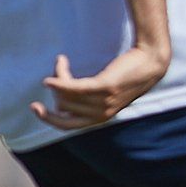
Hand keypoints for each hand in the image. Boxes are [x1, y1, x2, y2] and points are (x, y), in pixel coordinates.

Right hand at [33, 45, 168, 129]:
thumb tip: (61, 101)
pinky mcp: (104, 88)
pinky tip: (57, 66)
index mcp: (100, 118)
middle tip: (60, 67)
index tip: (35, 107)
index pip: (67, 125)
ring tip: (62, 61)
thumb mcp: (106, 93)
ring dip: (60, 73)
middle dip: (56, 86)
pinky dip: (61, 78)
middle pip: (62, 104)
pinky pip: (74, 86)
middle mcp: (101, 114)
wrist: (150, 62)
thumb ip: (87, 100)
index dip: (48, 118)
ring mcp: (103, 102)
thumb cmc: (126, 75)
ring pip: (67, 93)